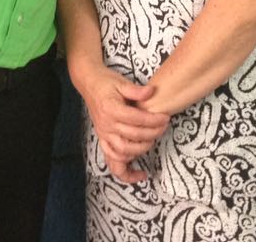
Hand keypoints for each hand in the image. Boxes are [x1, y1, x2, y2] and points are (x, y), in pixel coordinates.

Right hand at [76, 67, 169, 183]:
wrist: (89, 84)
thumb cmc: (106, 82)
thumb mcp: (121, 82)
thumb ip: (136, 90)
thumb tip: (151, 92)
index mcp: (111, 109)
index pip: (137, 119)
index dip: (154, 120)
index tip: (165, 118)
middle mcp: (106, 124)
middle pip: (133, 136)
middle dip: (153, 133)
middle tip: (164, 127)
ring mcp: (104, 135)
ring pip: (124, 151)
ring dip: (141, 150)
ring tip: (153, 141)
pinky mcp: (103, 140)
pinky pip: (113, 161)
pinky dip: (125, 171)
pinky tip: (139, 173)